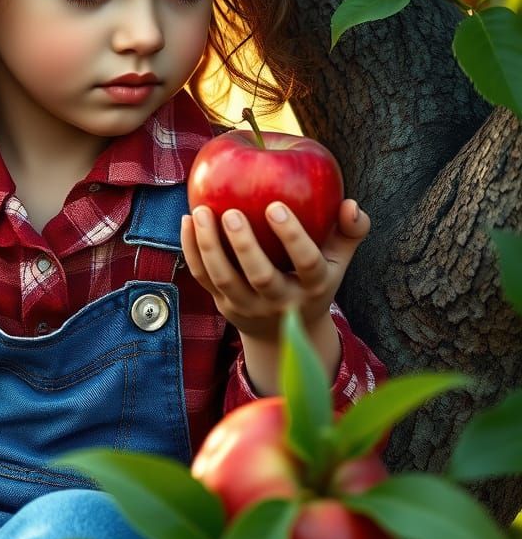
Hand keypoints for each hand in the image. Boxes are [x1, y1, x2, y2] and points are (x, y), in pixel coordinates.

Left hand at [180, 198, 370, 340]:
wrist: (283, 334)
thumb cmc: (311, 281)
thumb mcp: (338, 262)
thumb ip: (350, 232)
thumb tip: (351, 204)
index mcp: (313, 287)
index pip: (307, 264)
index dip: (292, 237)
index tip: (276, 206)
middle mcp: (280, 301)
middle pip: (260, 276)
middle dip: (245, 245)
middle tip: (230, 212)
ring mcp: (248, 306)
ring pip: (224, 279)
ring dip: (209, 246)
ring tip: (200, 211)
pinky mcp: (222, 304)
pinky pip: (202, 277)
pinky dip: (191, 250)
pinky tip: (187, 220)